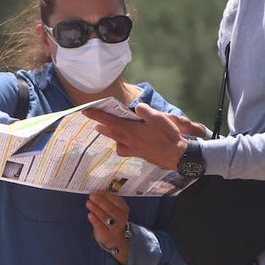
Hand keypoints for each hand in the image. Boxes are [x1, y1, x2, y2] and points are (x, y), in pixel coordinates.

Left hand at [85, 103, 199, 169]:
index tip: (85, 111)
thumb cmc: (169, 136)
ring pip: (117, 143)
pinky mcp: (140, 155)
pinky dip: (121, 146)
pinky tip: (124, 144)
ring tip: (108, 131)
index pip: (110, 121)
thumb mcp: (159, 119)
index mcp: (132, 130)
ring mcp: (134, 150)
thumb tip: (136, 108)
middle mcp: (130, 141)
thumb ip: (145, 112)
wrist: (178, 156)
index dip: (97, 115)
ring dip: (111, 136)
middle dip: (101, 126)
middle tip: (93, 121)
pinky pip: (125, 150)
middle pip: (111, 133)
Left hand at [87, 191, 130, 264]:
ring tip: (88, 203)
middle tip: (92, 196)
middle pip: (110, 208)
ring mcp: (115, 226)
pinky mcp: (107, 233)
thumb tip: (96, 192)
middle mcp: (121, 217)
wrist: (114, 237)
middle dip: (100, 201)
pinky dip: (94, 219)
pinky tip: (90, 215)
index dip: (106, 195)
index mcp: (123, 208)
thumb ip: (107, 200)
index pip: (116, 200)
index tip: (97, 191)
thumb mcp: (114, 208)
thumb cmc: (111, 218)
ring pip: (104, 216)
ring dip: (95, 209)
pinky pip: (100, 225)